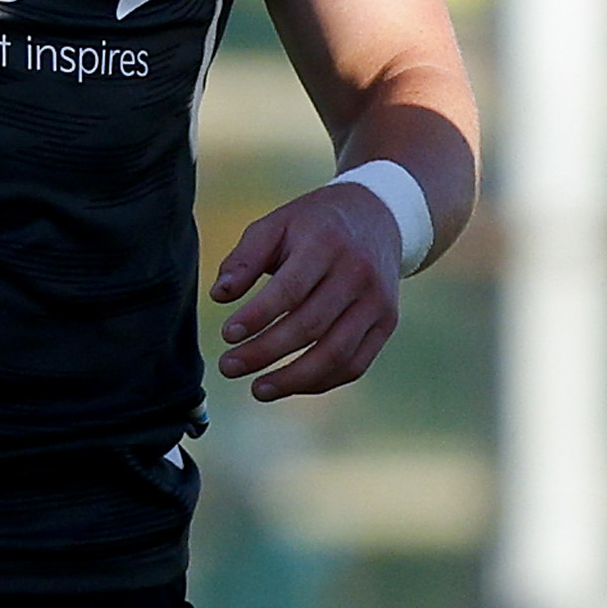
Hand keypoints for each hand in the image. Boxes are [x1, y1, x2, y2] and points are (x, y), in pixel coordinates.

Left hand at [212, 177, 409, 399]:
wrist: (378, 218)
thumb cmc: (315, 226)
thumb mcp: (277, 224)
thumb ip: (246, 258)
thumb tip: (219, 295)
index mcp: (327, 243)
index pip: (290, 289)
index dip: (257, 317)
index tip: (227, 335)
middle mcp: (358, 274)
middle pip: (310, 326)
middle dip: (265, 352)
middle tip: (228, 367)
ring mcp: (377, 302)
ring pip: (336, 354)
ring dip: (293, 379)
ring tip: (257, 389)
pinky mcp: (387, 323)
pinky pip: (355, 364)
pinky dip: (320, 381)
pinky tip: (290, 385)